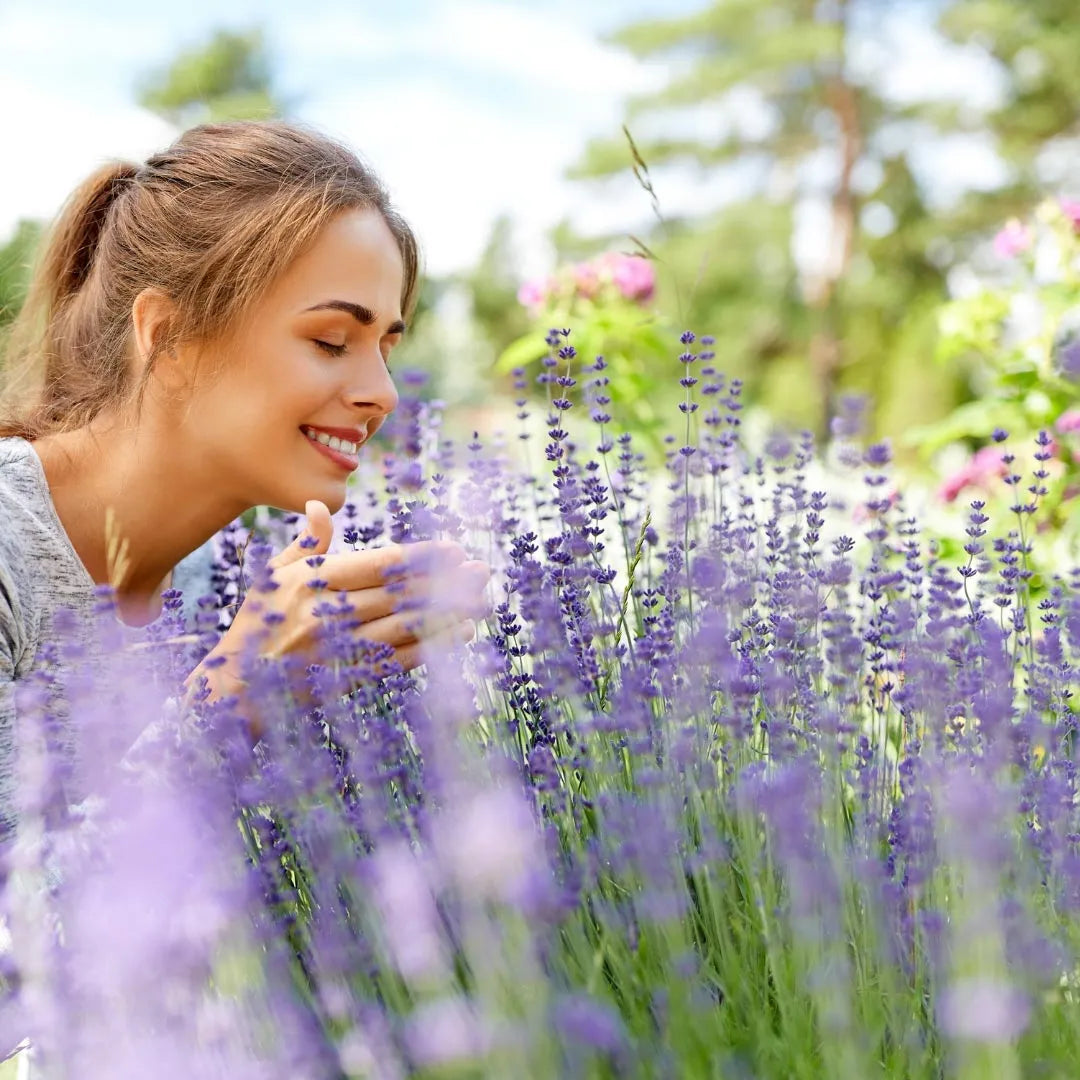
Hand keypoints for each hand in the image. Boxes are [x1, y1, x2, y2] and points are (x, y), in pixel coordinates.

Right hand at [185, 500, 489, 739]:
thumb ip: (306, 544)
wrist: (235, 688)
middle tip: (481, 570)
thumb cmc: (256, 623)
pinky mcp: (348, 677)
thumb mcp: (273, 577)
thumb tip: (322, 505)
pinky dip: (432, 647)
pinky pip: (398, 660)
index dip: (421, 557)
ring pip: (406, 626)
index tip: (453, 550)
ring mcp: (339, 648)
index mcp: (313, 582)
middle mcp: (328, 613)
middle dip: (446, 582)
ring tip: (482, 601)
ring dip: (448, 614)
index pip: (379, 564)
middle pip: (400, 593)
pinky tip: (459, 635)